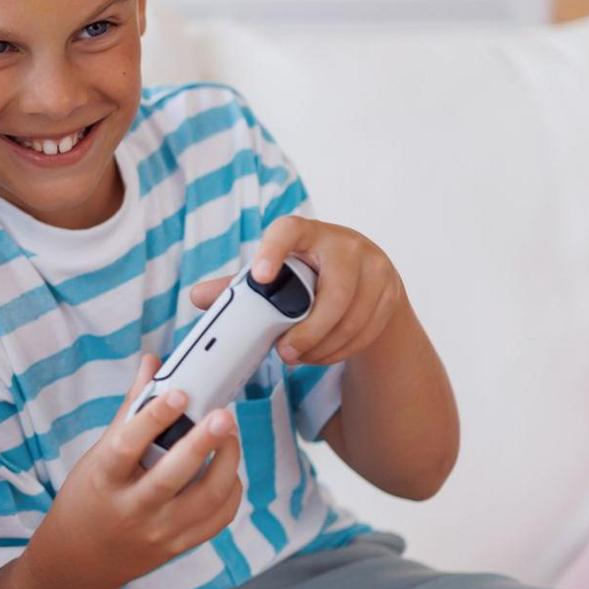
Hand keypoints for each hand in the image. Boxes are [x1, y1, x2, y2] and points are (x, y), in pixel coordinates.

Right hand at [36, 356, 243, 588]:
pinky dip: (230, 490)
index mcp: (104, 480)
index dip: (154, 418)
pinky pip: (217, 519)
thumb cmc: (88, 499)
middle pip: (173, 477)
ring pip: (205, 499)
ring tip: (230, 435)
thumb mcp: (97, 456)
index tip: (178, 392)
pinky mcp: (178, 546)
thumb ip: (131, 411)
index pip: (128, 446)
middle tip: (223, 415)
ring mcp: (158, 532)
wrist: (79, 561)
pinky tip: (228, 469)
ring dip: (226, 464)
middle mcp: (132, 509)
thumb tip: (153, 364)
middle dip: (203, 443)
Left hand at [190, 216, 404, 367]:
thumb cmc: (308, 275)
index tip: (260, 277)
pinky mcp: (391, 294)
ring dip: (323, 346)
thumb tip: (197, 297)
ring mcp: (375, 268)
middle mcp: (346, 245)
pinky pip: (365, 331)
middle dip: (308, 330)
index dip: (273, 251)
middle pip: (333, 293)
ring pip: (351, 318)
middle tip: (284, 353)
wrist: (365, 281)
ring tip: (298, 357)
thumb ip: (239, 286)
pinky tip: (321, 355)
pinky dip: (340, 350)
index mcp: (308, 233)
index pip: (289, 231)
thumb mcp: (277, 274)